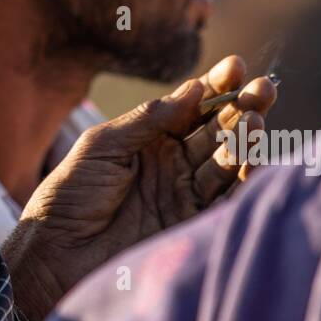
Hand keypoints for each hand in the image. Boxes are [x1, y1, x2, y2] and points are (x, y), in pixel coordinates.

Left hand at [1, 55, 277, 320]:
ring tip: (256, 120)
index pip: (191, 106)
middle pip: (217, 130)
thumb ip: (148, 118)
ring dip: (245, 140)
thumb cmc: (69, 195)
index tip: (237, 66)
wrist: (56, 255)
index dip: (216, 86)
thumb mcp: (102, 146)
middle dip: (242, 108)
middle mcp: (173, 162)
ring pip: (226, 161)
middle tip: (264, 88)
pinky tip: (255, 159)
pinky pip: (226, 200)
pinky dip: (244, 181)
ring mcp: (184, 193)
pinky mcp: (190, 225)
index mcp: (149, 138)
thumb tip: (195, 88)